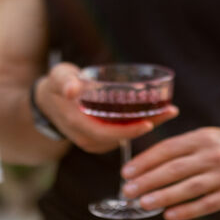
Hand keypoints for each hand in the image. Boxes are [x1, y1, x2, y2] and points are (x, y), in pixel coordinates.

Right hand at [38, 63, 177, 152]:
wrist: (48, 101)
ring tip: (169, 110)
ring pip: (125, 136)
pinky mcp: (101, 139)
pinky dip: (139, 124)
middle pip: (122, 136)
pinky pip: (123, 134)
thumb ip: (65, 81)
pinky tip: (156, 113)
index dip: (129, 130)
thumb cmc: (56, 86)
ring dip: (148, 124)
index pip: (107, 133)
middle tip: (171, 111)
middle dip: (148, 125)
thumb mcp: (58, 78)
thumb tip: (72, 88)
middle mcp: (87, 138)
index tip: (149, 122)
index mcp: (78, 125)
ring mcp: (95, 141)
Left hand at [119, 127, 219, 219]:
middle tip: (129, 191)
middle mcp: (213, 155)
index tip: (126, 172)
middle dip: (148, 180)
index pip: (168, 149)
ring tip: (144, 203)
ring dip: (164, 196)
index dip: (145, 161)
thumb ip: (179, 148)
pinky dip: (186, 211)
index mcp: (202, 138)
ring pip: (189, 188)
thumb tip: (144, 164)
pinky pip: (206, 204)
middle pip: (175, 169)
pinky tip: (169, 215)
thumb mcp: (204, 138)